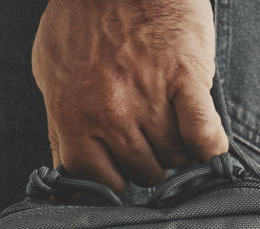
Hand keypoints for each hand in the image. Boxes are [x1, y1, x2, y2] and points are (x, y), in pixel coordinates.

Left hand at [32, 0, 228, 189]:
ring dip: (176, 151)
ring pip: (171, 157)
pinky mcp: (187, 78)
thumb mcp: (51, 74)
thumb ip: (58, 129)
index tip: (120, 171)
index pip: (96, 181)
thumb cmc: (82, 16)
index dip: (112, 180)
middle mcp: (111, 115)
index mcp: (74, 118)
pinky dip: (209, 146)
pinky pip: (203, 133)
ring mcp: (150, 99)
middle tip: (149, 143)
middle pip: (140, 173)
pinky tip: (209, 147)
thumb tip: (63, 180)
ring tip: (172, 129)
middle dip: (146, 164)